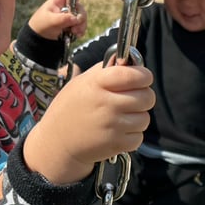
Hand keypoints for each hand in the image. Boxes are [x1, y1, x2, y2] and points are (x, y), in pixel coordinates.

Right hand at [24, 63, 155, 183]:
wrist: (58, 142)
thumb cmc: (71, 108)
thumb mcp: (82, 82)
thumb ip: (105, 71)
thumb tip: (129, 60)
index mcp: (96, 84)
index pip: (132, 75)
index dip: (144, 75)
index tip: (144, 78)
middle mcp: (106, 104)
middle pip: (147, 97)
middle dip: (145, 97)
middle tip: (135, 98)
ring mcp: (112, 125)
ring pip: (145, 118)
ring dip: (138, 117)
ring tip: (122, 117)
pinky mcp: (116, 144)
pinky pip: (139, 136)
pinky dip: (132, 135)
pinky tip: (118, 131)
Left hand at [29, 0, 86, 40]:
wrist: (41, 39)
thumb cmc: (42, 26)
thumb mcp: (51, 21)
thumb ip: (64, 19)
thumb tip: (76, 18)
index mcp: (58, 1)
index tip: (76, 8)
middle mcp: (66, 7)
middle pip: (79, 7)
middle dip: (81, 17)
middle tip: (76, 25)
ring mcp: (70, 16)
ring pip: (82, 18)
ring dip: (81, 26)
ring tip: (75, 32)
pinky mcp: (73, 25)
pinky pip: (81, 26)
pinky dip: (81, 31)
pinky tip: (76, 35)